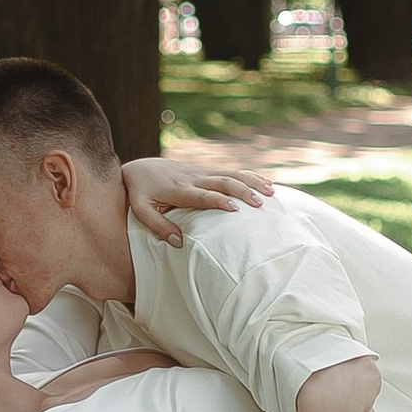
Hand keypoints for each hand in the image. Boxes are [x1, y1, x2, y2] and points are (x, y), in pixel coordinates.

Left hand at [121, 153, 274, 245]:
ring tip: (271, 191)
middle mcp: (193, 178)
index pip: (203, 195)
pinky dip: (249, 176)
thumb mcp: (141, 211)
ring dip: (251, 181)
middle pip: (222, 181)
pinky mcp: (205, 169)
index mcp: (179, 190)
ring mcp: (201, 171)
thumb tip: (178, 243)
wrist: (140, 168)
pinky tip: (265, 182)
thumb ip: (158, 226)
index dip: (219, 200)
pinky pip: (230, 171)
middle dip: (243, 190)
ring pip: (230, 173)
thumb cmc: (140, 193)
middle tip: (260, 203)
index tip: (236, 210)